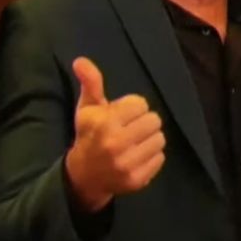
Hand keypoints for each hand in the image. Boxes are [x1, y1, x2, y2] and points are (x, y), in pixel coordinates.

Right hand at [63, 57, 165, 211]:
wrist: (85, 175)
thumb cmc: (88, 135)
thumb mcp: (87, 108)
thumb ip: (90, 83)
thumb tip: (80, 60)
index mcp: (104, 123)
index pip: (140, 104)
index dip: (131, 107)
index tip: (120, 115)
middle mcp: (116, 143)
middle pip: (154, 120)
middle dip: (143, 122)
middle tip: (131, 128)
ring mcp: (127, 164)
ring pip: (160, 139)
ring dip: (149, 139)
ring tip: (135, 142)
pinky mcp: (137, 179)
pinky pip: (160, 158)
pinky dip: (151, 156)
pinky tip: (137, 156)